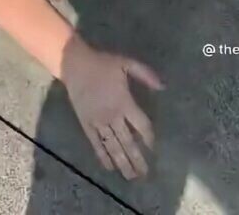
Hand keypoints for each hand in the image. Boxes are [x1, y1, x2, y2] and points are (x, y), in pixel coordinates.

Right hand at [62, 37, 162, 178]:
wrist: (75, 65)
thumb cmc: (102, 64)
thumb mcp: (126, 63)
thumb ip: (145, 74)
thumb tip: (163, 87)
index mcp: (124, 102)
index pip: (141, 125)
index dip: (148, 138)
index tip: (152, 149)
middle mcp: (113, 116)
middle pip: (128, 142)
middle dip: (137, 159)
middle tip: (145, 174)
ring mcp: (99, 122)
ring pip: (113, 147)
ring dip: (122, 162)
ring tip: (130, 176)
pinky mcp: (86, 124)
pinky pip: (96, 144)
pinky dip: (103, 156)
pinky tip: (110, 166)